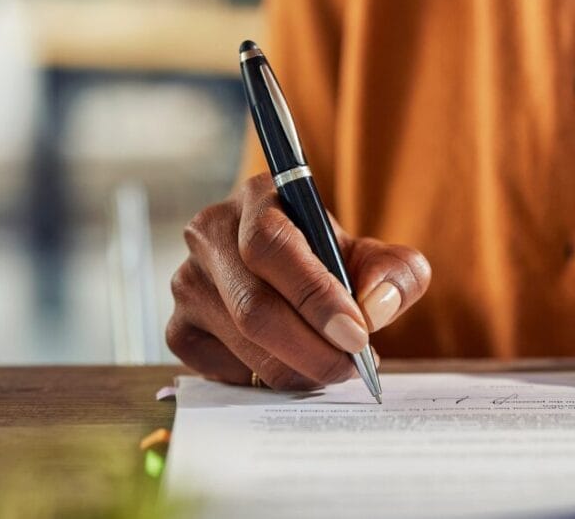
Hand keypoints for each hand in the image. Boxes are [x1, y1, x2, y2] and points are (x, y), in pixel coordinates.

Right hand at [166, 174, 431, 389]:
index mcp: (259, 197)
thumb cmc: (338, 263)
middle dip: (312, 348)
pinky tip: (293, 366)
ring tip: (333, 368)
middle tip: (351, 367)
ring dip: (297, 368)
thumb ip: (395, 273)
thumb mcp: (378, 259)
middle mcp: (210, 232)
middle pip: (254, 306)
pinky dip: (264, 379)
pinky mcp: (179, 328)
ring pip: (241, 343)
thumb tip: (374, 306)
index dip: (315, 297)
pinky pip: (221, 369)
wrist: (302, 279)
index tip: (357, 335)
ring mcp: (187, 282)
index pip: (272, 246)